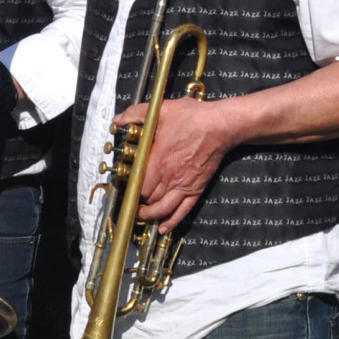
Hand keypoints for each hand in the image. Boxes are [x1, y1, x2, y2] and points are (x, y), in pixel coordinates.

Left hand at [111, 97, 233, 233]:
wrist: (220, 125)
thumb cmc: (193, 117)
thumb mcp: (162, 110)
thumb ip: (137, 114)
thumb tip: (119, 119)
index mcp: (159, 160)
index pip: (138, 184)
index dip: (130, 188)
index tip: (125, 187)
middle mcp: (170, 177)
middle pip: (148, 198)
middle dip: (138, 201)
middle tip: (131, 201)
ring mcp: (184, 185)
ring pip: (163, 209)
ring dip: (151, 215)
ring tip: (142, 215)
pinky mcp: (196, 188)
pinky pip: (183, 210)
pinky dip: (172, 221)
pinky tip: (164, 228)